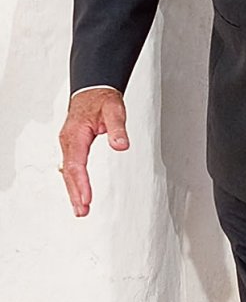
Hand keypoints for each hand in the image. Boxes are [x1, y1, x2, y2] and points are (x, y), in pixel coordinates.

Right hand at [58, 88, 128, 216]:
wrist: (92, 90)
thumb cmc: (102, 99)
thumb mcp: (114, 110)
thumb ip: (118, 128)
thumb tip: (121, 145)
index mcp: (76, 134)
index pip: (76, 163)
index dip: (81, 183)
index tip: (86, 198)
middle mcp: (68, 140)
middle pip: (69, 172)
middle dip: (75, 193)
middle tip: (82, 212)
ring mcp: (68, 144)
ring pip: (67, 172)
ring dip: (73, 191)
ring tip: (80, 210)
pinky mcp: (71, 146)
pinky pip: (69, 168)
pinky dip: (73, 182)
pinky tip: (78, 194)